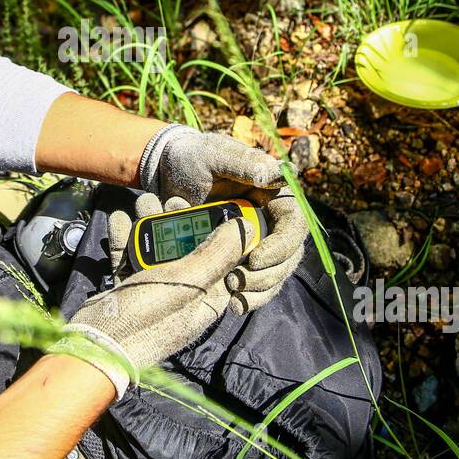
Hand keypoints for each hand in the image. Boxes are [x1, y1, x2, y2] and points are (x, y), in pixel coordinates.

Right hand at [48, 192, 249, 399]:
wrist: (97, 346)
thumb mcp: (189, 282)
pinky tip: (119, 219)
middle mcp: (183, 293)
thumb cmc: (148, 317)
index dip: (219, 230)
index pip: (223, 258)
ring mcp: (154, 291)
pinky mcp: (128, 289)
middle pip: (186, 248)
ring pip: (155, 249)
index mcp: (207, 297)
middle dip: (177, 221)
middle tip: (169, 199)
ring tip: (141, 203)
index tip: (212, 205)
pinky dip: (124, 238)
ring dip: (148, 224)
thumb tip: (245, 228)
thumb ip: (218, 253)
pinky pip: (129, 257)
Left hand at [139, 125, 308, 314]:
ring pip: (272, 273)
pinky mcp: (234, 256)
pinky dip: (246, 296)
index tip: (255, 260)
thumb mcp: (214, 153)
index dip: (282, 246)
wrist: (164, 171)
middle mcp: (269, 219)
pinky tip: (232, 305)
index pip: (294, 224)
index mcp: (273, 194)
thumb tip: (277, 174)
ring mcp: (253, 240)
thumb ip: (244, 164)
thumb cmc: (193, 156)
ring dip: (259, 290)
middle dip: (269, 274)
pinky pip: (251, 281)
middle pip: (287, 256)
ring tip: (234, 298)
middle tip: (239, 282)